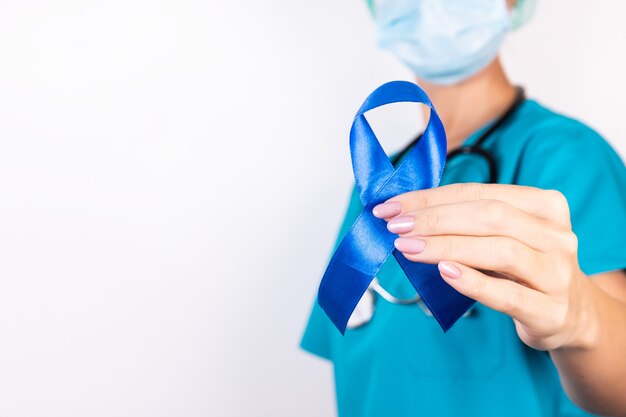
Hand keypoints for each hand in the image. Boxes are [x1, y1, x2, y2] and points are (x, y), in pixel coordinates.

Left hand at [373, 183, 597, 350]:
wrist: (571, 316)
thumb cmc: (524, 269)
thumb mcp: (504, 238)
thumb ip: (468, 223)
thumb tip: (406, 214)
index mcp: (545, 206)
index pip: (479, 193)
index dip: (432, 197)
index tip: (392, 206)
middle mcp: (556, 235)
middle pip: (489, 216)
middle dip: (435, 219)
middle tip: (395, 227)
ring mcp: (557, 274)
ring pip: (499, 250)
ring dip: (446, 246)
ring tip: (407, 247)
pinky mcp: (551, 311)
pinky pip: (508, 294)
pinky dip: (473, 281)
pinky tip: (443, 272)